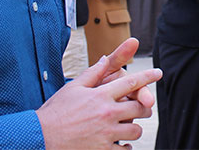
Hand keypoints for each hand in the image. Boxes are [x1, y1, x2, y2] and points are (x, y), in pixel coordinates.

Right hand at [37, 38, 160, 149]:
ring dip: (135, 127)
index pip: (131, 83)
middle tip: (144, 107)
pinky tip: (122, 144)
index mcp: (100, 95)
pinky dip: (126, 147)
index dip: (147, 77)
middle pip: (139, 107)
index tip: (158, 73)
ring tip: (129, 127)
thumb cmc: (55, 112)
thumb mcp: (73, 87)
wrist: (40, 137)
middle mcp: (106, 113)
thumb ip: (93, 73)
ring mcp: (106, 134)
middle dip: (145, 106)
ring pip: (135, 130)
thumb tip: (104, 58)